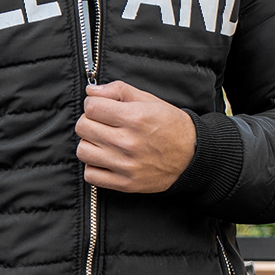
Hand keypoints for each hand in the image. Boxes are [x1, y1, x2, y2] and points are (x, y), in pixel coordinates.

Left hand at [75, 81, 195, 192]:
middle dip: (89, 121)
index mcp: (135, 118)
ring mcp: (125, 165)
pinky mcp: (125, 183)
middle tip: (102, 123)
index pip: (91, 107)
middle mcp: (128, 142)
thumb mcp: (149, 100)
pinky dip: (94, 166)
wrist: (192, 155)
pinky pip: (90, 174)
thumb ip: (118, 90)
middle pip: (83, 127)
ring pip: (83, 151)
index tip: (100, 107)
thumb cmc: (170, 125)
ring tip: (103, 141)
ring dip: (90, 143)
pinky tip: (105, 159)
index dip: (92, 103)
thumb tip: (90, 91)